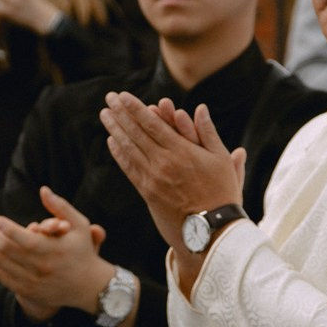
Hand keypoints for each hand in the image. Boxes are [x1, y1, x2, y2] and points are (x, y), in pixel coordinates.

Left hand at [0, 188, 112, 317]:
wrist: (89, 287)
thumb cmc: (82, 251)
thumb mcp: (80, 225)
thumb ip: (61, 206)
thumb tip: (43, 189)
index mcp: (51, 250)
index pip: (20, 237)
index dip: (3, 226)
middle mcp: (39, 267)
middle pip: (3, 249)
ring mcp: (32, 281)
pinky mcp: (27, 291)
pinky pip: (2, 276)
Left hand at [100, 93, 245, 250]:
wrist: (211, 230)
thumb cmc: (222, 194)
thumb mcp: (221, 160)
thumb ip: (208, 133)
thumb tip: (201, 108)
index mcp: (182, 151)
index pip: (153, 124)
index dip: (135, 108)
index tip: (123, 96)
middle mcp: (164, 163)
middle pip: (136, 133)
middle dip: (121, 114)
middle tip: (109, 98)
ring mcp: (153, 178)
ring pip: (129, 149)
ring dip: (115, 130)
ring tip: (105, 115)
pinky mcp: (148, 193)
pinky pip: (129, 169)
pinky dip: (119, 154)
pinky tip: (111, 142)